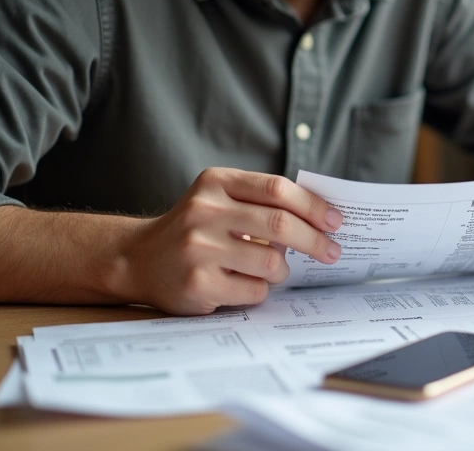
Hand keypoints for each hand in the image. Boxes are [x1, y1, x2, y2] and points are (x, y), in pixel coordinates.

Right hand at [113, 168, 342, 314]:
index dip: (313, 206)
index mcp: (215, 183)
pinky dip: (259, 290)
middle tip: (332, 252)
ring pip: (272, 262)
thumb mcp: (218, 199)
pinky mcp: (197, 284)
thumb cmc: (194, 229)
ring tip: (273, 270)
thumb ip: (261, 202)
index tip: (336, 221)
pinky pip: (254, 291)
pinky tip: (244, 284)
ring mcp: (198, 249)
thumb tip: (324, 218)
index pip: (277, 189)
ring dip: (282, 270)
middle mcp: (204, 212)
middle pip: (280, 225)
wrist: (137, 259)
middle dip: (315, 241)